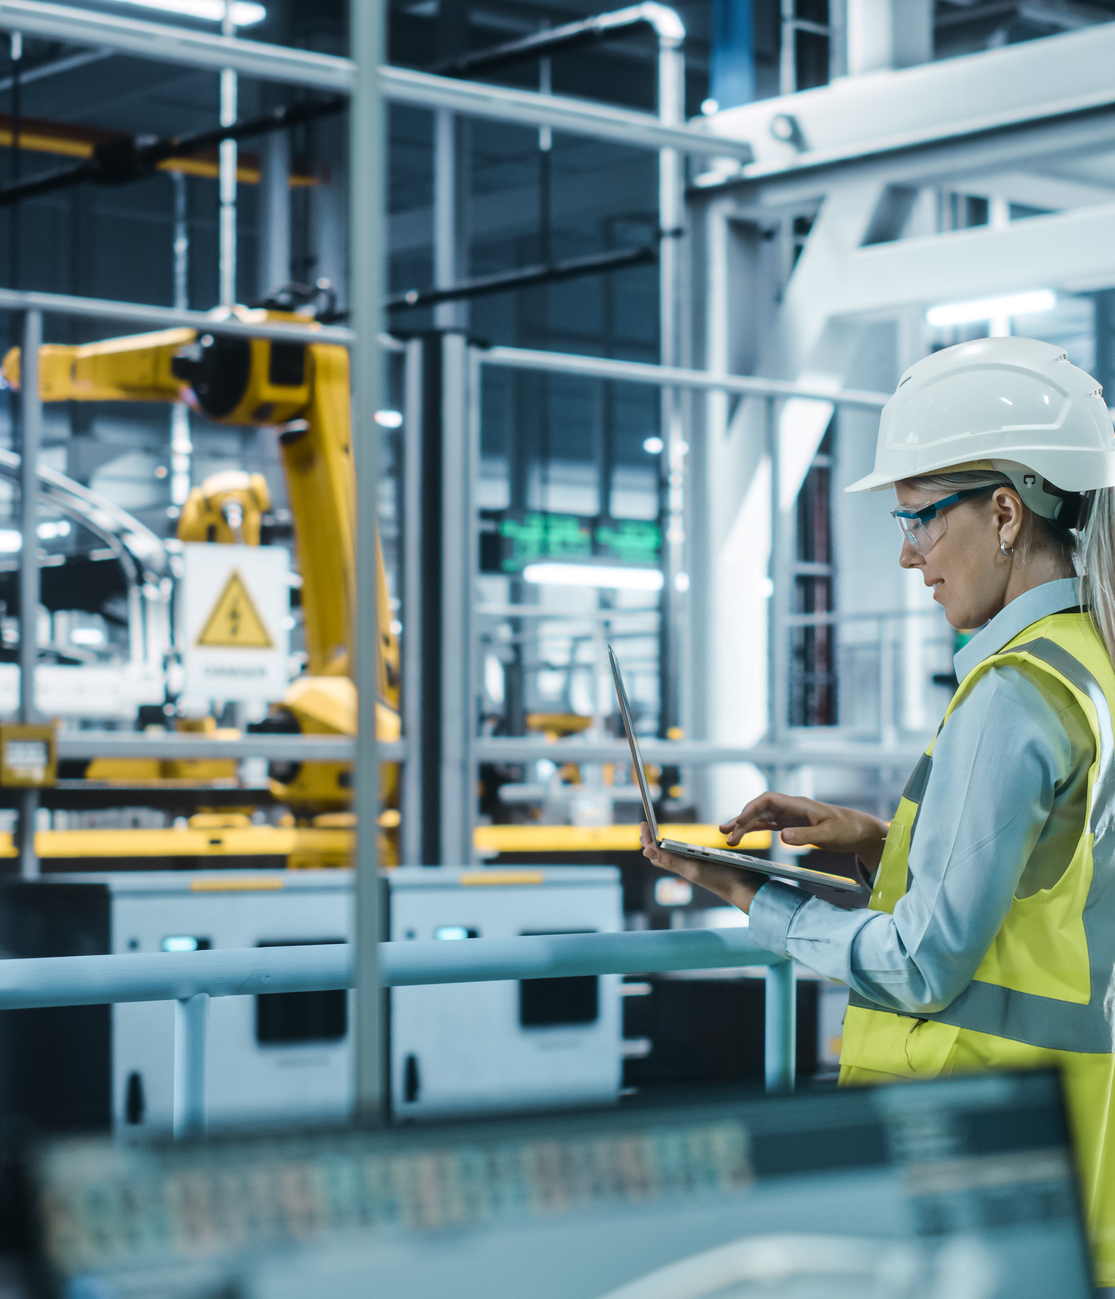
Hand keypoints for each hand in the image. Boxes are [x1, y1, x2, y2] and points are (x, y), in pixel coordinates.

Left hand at [639, 822, 765, 914]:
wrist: (745, 888)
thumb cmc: (721, 879)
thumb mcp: (693, 869)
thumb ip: (671, 860)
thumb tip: (646, 850)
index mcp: (680, 866)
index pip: (656, 853)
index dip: (647, 839)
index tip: (643, 823)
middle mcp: (686, 867)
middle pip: (662, 854)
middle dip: (651, 842)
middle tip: (645, 828)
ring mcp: (696, 866)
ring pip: (673, 856)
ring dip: (663, 846)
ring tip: (657, 838)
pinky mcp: (707, 865)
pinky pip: (688, 857)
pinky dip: (680, 849)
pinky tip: (684, 848)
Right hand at [720, 793, 888, 870]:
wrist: (860, 831)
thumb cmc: (847, 829)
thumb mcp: (828, 835)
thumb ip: (805, 836)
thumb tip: (782, 836)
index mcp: (798, 805)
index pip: (768, 800)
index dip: (751, 809)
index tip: (739, 822)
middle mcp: (791, 807)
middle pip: (760, 809)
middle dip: (741, 820)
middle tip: (726, 834)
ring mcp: (790, 816)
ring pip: (761, 817)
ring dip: (744, 825)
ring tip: (727, 836)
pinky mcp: (792, 825)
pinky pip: (768, 825)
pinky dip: (755, 829)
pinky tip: (743, 834)